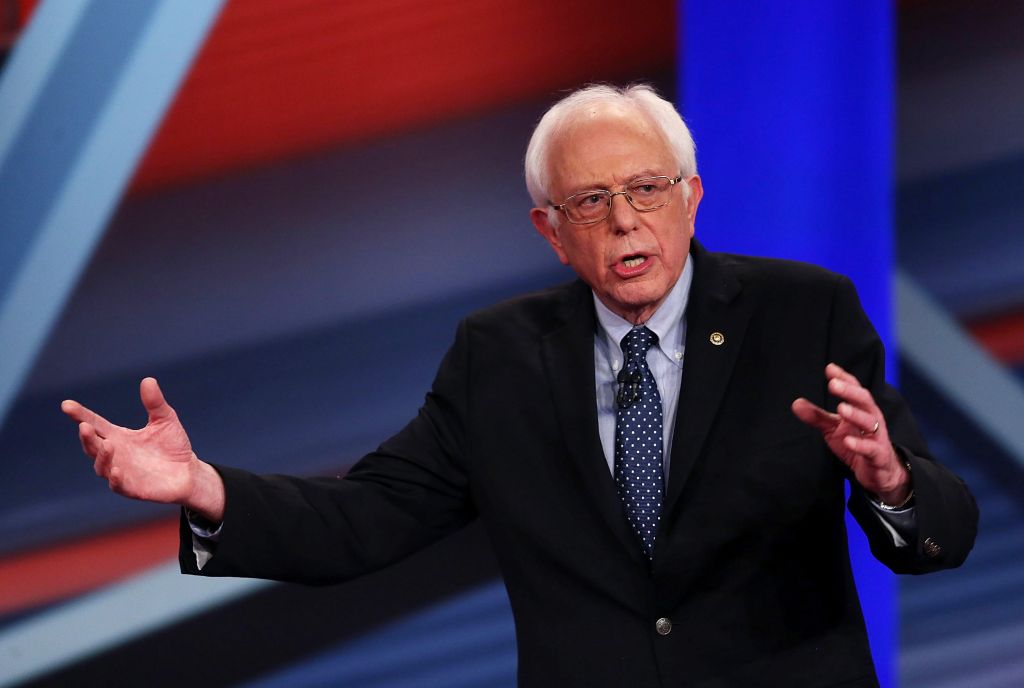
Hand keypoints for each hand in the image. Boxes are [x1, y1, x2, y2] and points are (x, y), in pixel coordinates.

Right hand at [61, 378, 224, 520]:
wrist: (188, 472)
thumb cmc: (173, 445)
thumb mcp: (165, 420)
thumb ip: (154, 403)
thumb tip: (148, 380)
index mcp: (118, 436)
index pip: (95, 424)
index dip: (80, 415)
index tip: (66, 405)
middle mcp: (115, 454)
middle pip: (93, 446)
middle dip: (87, 437)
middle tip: (84, 426)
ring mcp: (121, 473)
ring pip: (102, 466)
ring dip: (102, 456)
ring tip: (108, 444)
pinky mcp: (133, 489)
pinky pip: (119, 486)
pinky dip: (116, 479)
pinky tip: (117, 470)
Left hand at [791, 363, 910, 504]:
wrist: (879, 472)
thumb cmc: (857, 443)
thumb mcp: (834, 429)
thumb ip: (817, 416)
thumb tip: (795, 403)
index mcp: (862, 409)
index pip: (855, 389)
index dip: (844, 378)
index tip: (829, 368)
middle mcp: (872, 419)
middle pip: (864, 401)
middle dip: (849, 391)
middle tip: (833, 384)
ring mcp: (877, 437)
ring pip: (870, 422)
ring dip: (856, 415)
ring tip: (841, 408)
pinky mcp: (878, 456)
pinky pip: (871, 449)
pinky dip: (860, 445)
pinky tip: (848, 441)